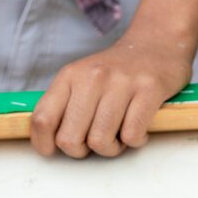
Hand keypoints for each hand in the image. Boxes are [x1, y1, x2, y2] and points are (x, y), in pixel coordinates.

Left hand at [30, 28, 193, 157]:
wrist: (154, 46)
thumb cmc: (113, 73)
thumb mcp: (79, 80)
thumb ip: (61, 106)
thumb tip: (46, 142)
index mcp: (68, 76)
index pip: (42, 119)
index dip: (44, 143)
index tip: (54, 150)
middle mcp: (91, 77)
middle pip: (69, 139)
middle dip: (80, 151)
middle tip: (92, 141)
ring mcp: (120, 83)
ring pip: (100, 142)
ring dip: (110, 148)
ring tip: (117, 134)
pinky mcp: (149, 89)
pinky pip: (131, 136)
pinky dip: (135, 141)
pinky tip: (136, 127)